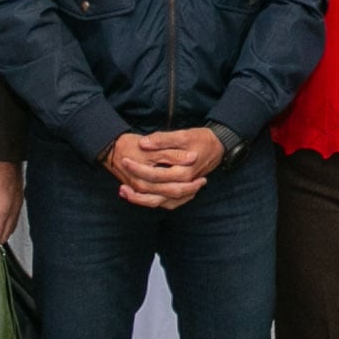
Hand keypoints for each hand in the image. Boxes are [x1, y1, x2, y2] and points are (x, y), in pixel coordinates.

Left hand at [102, 128, 224, 209]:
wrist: (217, 146)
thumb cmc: (200, 139)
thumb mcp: (182, 135)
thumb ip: (162, 140)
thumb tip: (143, 143)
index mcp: (184, 172)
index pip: (156, 175)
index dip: (138, 169)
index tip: (125, 161)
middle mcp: (185, 185)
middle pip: (157, 194)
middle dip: (137, 192)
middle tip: (120, 186)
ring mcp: (186, 191)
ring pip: (161, 202)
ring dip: (142, 201)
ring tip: (125, 194)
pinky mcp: (185, 192)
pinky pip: (168, 203)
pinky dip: (154, 202)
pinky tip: (141, 197)